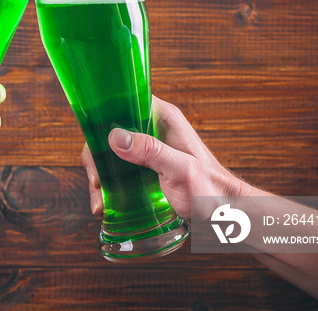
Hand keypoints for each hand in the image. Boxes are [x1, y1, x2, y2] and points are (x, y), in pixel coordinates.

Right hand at [81, 95, 247, 220]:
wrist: (225, 215)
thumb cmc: (210, 191)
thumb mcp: (180, 169)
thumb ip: (151, 150)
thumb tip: (115, 137)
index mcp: (162, 117)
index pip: (122, 102)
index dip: (101, 117)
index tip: (92, 142)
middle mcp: (153, 128)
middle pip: (109, 130)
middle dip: (96, 157)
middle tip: (96, 182)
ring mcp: (149, 148)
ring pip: (111, 152)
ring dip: (99, 174)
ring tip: (99, 201)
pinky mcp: (146, 167)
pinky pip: (119, 169)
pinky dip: (108, 184)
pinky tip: (105, 203)